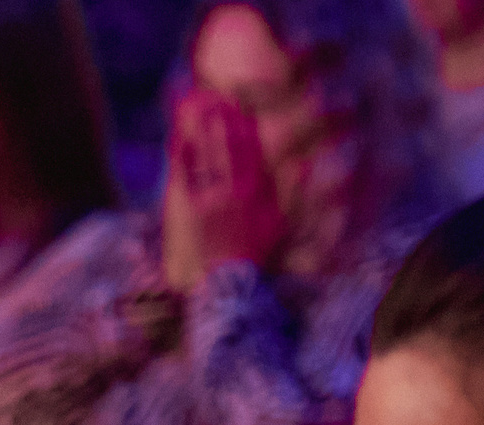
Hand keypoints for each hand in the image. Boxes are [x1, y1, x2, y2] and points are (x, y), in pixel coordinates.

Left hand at [161, 90, 283, 292]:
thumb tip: (306, 164)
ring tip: (192, 101)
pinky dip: (182, 154)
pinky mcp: (193, 205)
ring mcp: (211, 195)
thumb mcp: (282, 220)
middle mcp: (233, 187)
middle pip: (225, 144)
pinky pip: (187, 175)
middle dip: (219, 115)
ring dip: (199, 126)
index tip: (239, 99)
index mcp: (256, 187)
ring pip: (205, 154)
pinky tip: (177, 136)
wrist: (229, 276)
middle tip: (212, 89)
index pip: (250, 147)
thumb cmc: (257, 248)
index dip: (244, 121)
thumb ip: (293, 191)